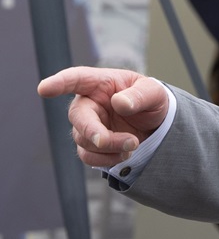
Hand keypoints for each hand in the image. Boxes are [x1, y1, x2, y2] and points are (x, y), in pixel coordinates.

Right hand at [37, 66, 169, 168]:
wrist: (156, 123)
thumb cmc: (150, 100)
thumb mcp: (154, 92)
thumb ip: (139, 95)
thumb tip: (119, 103)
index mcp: (100, 83)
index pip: (76, 79)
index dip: (59, 83)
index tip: (44, 89)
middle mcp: (88, 103)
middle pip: (78, 117)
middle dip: (92, 131)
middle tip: (105, 140)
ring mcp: (87, 125)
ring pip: (84, 140)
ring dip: (109, 147)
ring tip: (134, 143)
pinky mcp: (91, 144)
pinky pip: (89, 156)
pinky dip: (107, 159)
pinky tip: (125, 154)